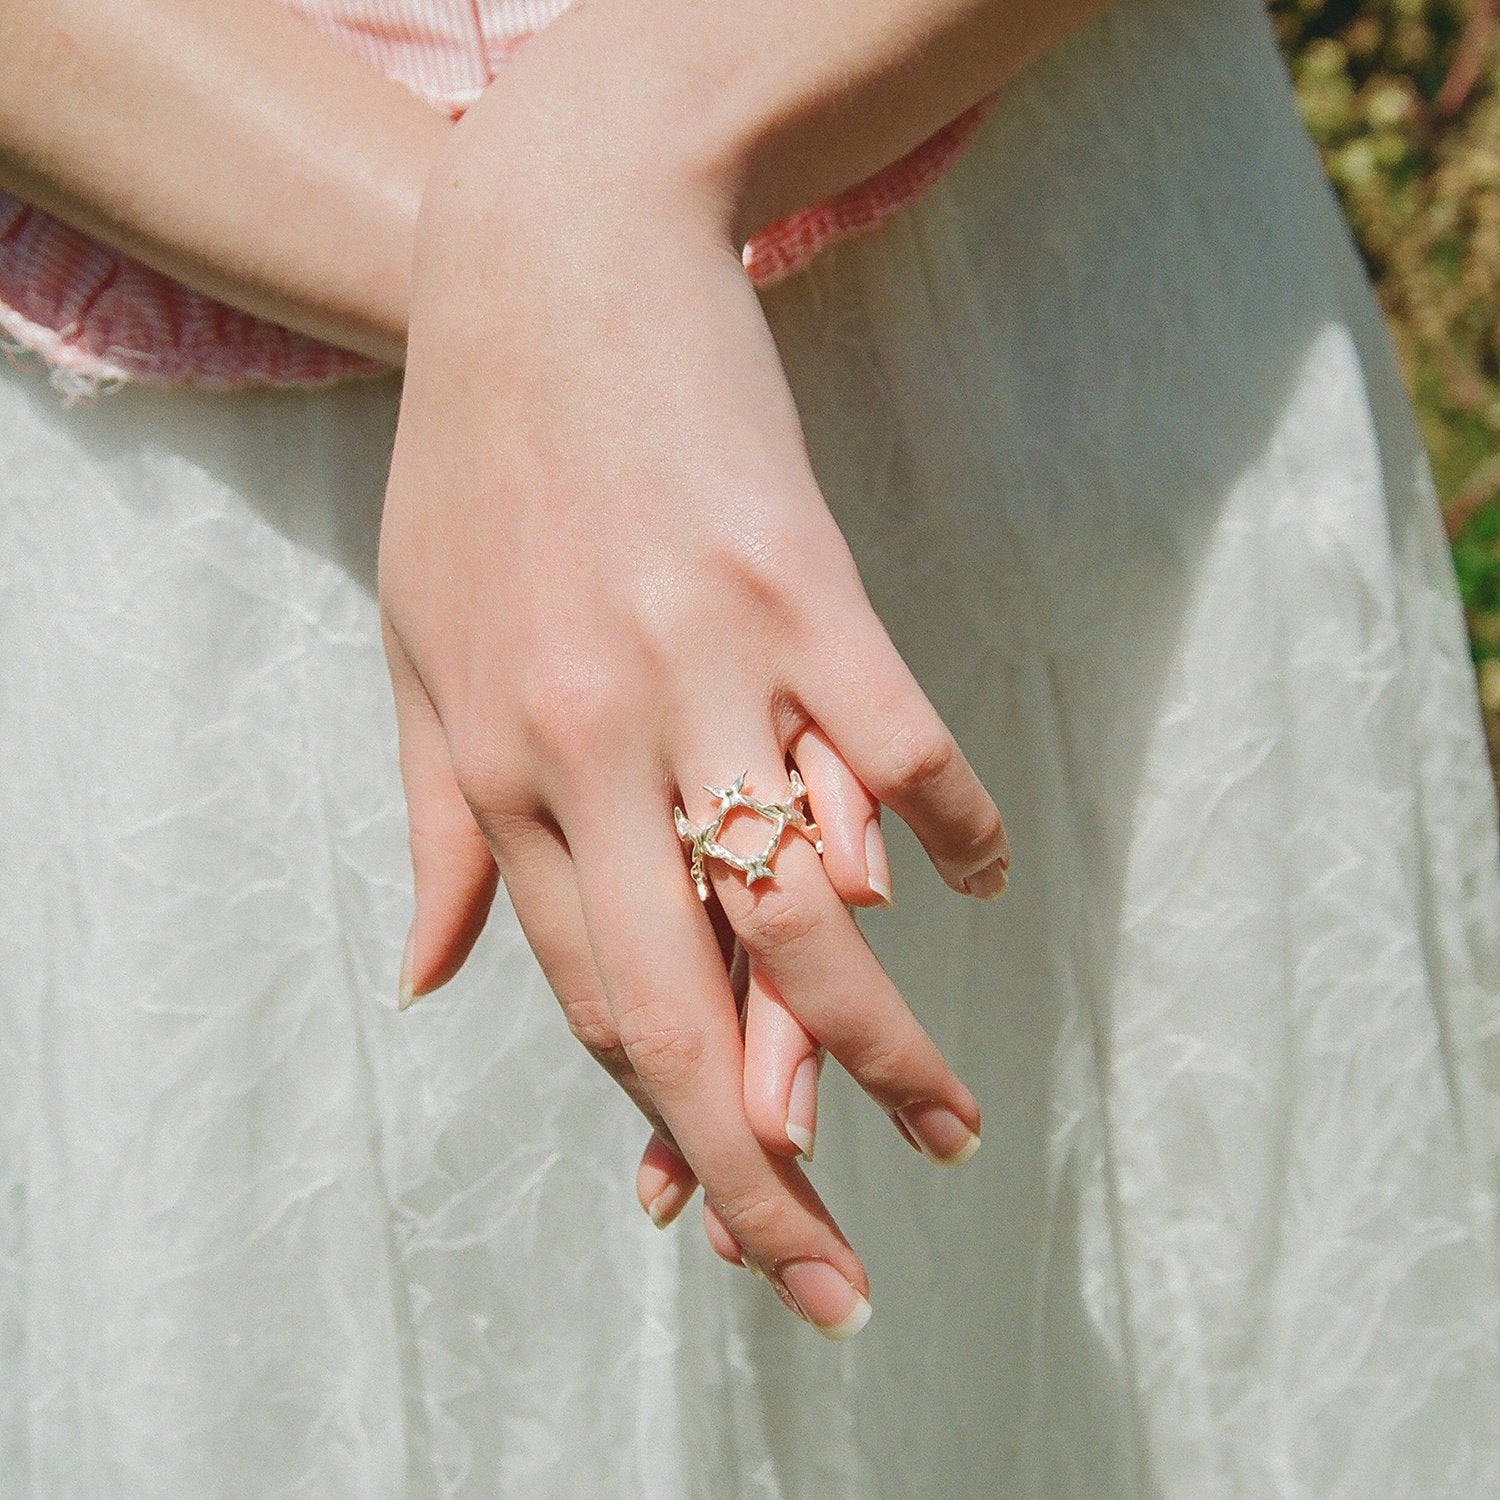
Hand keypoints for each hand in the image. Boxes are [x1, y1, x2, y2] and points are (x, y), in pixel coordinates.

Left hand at [379, 93, 1008, 1334]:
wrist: (551, 263)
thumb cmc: (476, 466)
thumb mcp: (415, 650)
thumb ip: (442, 828)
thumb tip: (436, 985)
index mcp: (504, 770)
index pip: (592, 1003)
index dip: (662, 1136)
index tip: (726, 1228)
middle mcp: (601, 741)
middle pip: (694, 1000)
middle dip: (765, 1171)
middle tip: (838, 1287)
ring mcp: (712, 661)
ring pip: (810, 904)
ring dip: (889, 1041)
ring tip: (953, 1131)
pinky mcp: (805, 585)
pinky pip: (895, 739)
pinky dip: (949, 822)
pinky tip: (978, 882)